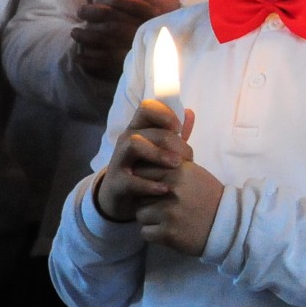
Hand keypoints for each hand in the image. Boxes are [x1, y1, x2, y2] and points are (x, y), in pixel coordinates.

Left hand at [73, 0, 181, 78]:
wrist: (181, 53)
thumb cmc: (171, 22)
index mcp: (151, 6)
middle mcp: (141, 22)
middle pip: (106, 11)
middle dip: (89, 10)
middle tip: (80, 11)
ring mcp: (134, 42)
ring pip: (100, 34)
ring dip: (84, 33)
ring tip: (76, 32)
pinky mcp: (128, 62)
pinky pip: (102, 60)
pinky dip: (88, 58)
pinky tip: (81, 55)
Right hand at [93, 99, 194, 221]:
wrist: (119, 198)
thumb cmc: (146, 168)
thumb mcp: (160, 149)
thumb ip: (175, 134)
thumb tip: (189, 113)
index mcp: (137, 129)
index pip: (146, 108)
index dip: (164, 113)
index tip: (179, 128)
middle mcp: (125, 141)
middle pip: (147, 130)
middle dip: (172, 141)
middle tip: (189, 156)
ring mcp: (118, 162)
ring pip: (134, 145)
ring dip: (159, 154)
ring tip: (177, 165)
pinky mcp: (116, 184)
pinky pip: (130, 181)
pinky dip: (149, 185)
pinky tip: (165, 189)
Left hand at [134, 158, 224, 256]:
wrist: (230, 222)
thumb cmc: (209, 196)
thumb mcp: (194, 174)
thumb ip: (170, 167)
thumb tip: (142, 162)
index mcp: (179, 171)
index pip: (143, 170)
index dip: (144, 180)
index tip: (152, 188)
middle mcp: (172, 189)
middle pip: (139, 194)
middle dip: (147, 200)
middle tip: (163, 205)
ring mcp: (169, 212)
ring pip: (140, 214)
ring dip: (150, 218)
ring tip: (167, 219)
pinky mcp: (167, 233)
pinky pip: (145, 232)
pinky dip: (154, 233)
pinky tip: (168, 230)